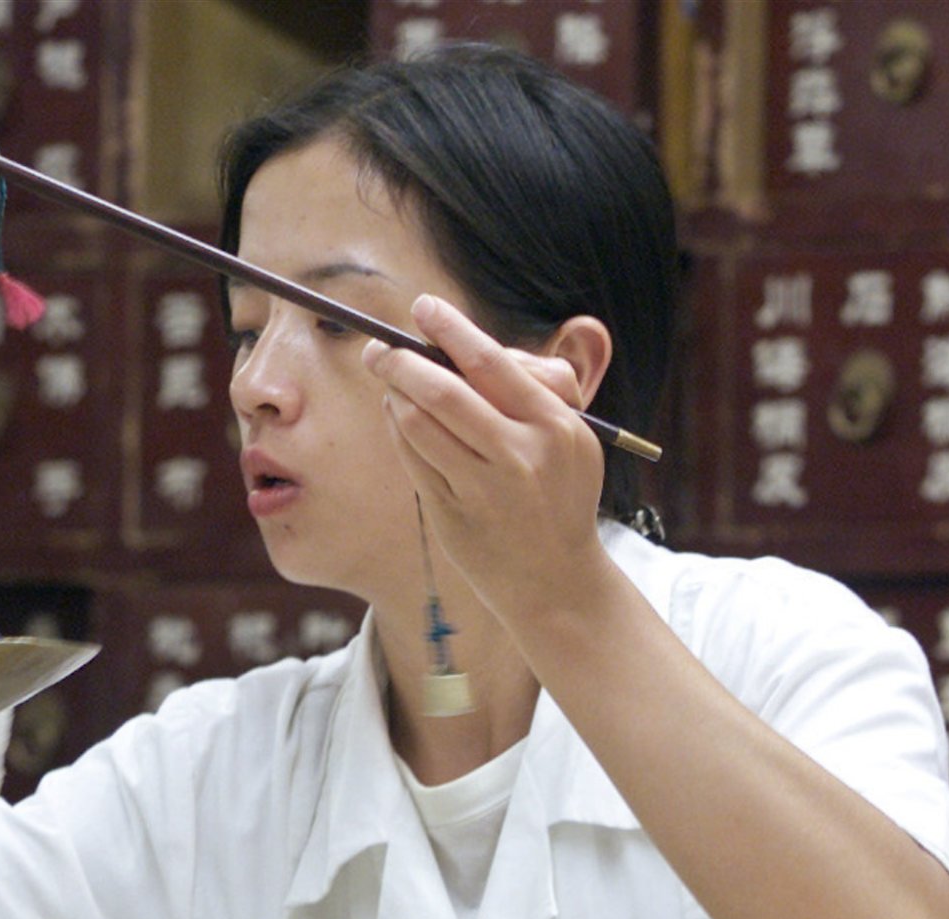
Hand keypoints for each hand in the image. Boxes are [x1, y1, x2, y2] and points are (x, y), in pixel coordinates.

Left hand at [362, 294, 611, 624]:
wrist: (557, 580)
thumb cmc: (558, 495)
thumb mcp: (569, 440)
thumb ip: (528, 392)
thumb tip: (462, 347)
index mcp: (554, 425)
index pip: (491, 363)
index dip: (450, 329)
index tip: (423, 307)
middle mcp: (519, 455)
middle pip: (444, 392)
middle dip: (402, 361)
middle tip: (380, 347)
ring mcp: (483, 489)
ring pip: (418, 425)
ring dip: (394, 395)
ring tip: (390, 382)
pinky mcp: (453, 514)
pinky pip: (412, 459)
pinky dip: (398, 430)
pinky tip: (397, 417)